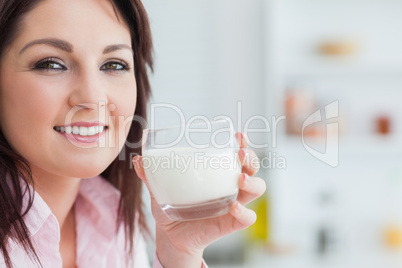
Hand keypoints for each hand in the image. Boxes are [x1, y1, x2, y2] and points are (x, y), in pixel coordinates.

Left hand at [133, 133, 265, 267]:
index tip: (238, 135)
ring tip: (240, 179)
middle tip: (240, 155)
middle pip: (252, 167)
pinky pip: (247, 217)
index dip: (242, 143)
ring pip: (257, 189)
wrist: (171, 235)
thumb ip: (150, 176)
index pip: (236, 154)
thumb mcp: (160, 189)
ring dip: (253, 182)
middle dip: (251, 158)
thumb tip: (138, 160)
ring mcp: (234, 203)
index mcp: (217, 173)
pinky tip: (233, 206)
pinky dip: (244, 212)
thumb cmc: (171, 206)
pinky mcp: (231, 223)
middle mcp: (230, 185)